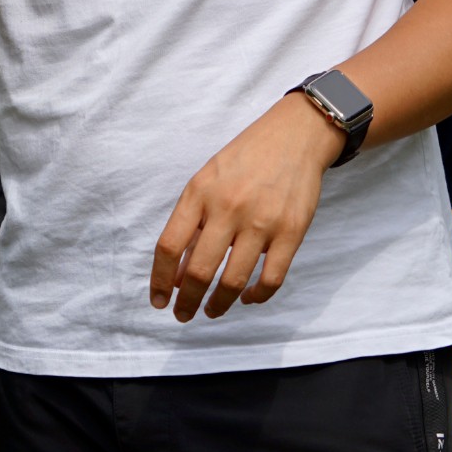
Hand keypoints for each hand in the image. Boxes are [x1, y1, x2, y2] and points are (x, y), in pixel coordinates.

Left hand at [149, 93, 345, 322]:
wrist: (293, 136)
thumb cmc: (243, 159)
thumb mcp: (207, 180)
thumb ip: (191, 222)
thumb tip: (177, 273)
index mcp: (199, 192)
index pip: (169, 245)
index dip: (160, 280)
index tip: (159, 300)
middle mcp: (227, 208)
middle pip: (199, 270)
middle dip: (187, 302)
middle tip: (184, 315)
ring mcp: (261, 221)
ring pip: (233, 281)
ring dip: (218, 305)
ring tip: (212, 311)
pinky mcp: (291, 232)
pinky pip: (271, 280)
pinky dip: (257, 297)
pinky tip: (248, 298)